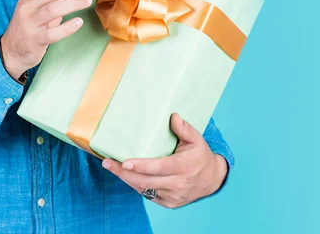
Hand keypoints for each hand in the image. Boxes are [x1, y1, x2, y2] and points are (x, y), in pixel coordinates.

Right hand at [1, 0, 100, 78]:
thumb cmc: (31, 26)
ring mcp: (30, 23)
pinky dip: (67, 27)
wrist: (11, 50)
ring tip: (88, 1)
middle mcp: (28, 5)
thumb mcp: (38, 7)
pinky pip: (52, 33)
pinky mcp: (34, 39)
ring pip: (53, 9)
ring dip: (73, 3)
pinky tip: (78, 22)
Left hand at [102, 113, 227, 208]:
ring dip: (126, 179)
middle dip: (124, 173)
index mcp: (183, 167)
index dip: (141, 166)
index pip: (158, 168)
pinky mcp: (169, 203)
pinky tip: (126, 176)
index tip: (125, 162)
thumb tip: (173, 116)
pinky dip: (136, 186)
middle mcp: (177, 184)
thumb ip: (184, 129)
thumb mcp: (196, 140)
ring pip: (144, 189)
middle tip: (106, 163)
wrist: (212, 179)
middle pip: (145, 181)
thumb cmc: (200, 156)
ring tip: (111, 167)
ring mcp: (172, 196)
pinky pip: (148, 195)